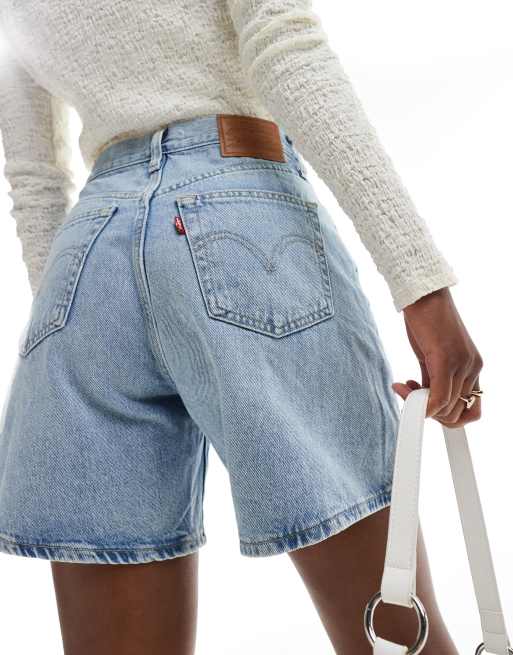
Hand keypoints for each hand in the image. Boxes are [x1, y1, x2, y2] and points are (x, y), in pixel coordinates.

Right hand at [392, 287, 482, 427]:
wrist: (422, 293)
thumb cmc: (425, 319)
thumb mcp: (432, 354)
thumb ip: (433, 378)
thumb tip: (425, 399)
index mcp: (473, 367)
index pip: (471, 409)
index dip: (447, 417)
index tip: (426, 407)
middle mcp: (473, 367)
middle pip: (457, 414)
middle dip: (430, 414)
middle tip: (410, 398)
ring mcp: (462, 364)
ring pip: (446, 409)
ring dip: (421, 407)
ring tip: (403, 388)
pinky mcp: (446, 359)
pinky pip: (438, 398)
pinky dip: (420, 404)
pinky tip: (403, 389)